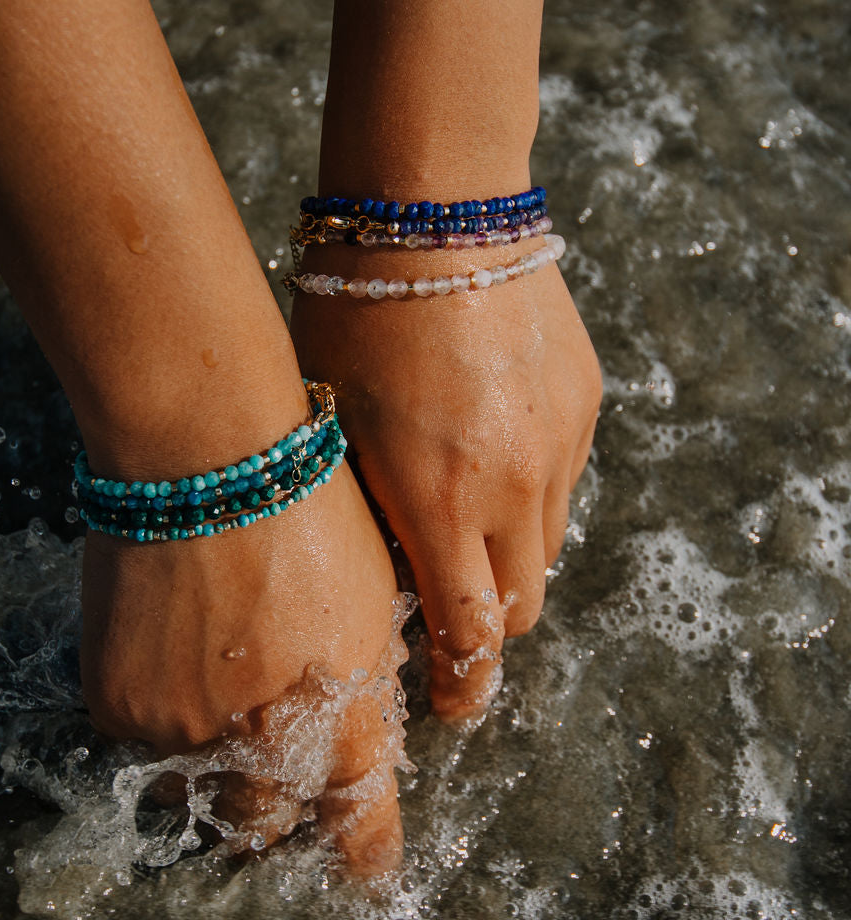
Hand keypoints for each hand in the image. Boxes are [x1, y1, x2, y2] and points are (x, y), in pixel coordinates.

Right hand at [80, 463, 406, 874]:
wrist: (204, 459)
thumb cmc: (309, 510)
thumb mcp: (370, 597)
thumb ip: (364, 675)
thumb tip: (357, 713)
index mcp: (343, 718)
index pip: (360, 820)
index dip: (364, 851)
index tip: (367, 868)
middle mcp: (267, 745)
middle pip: (268, 822)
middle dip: (277, 809)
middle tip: (273, 769)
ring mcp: (188, 732)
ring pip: (198, 787)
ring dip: (212, 765)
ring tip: (214, 704)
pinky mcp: (122, 711)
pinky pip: (141, 744)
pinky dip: (159, 719)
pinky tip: (169, 660)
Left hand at [291, 248, 600, 722]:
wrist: (437, 214)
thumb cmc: (353, 316)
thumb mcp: (333, 427)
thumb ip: (368, 514)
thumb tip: (381, 573)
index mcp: (441, 504)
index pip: (471, 637)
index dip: (463, 686)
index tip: (450, 706)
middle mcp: (516, 489)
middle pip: (524, 608)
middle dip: (489, 632)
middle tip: (451, 626)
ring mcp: (560, 445)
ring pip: (549, 545)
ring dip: (510, 560)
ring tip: (463, 530)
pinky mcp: (584, 403)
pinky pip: (565, 478)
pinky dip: (531, 493)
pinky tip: (488, 452)